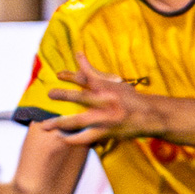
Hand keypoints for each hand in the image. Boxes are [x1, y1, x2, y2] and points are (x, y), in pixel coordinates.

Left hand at [43, 53, 163, 145]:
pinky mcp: (105, 132)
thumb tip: (78, 54)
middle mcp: (105, 101)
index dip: (71, 75)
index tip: (58, 74)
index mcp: (107, 87)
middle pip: (80, 97)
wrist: (150, 116)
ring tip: (45, 125)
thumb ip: (93, 72)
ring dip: (60, 123)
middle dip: (63, 95)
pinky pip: (85, 138)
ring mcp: (105, 118)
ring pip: (79, 121)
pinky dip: (73, 139)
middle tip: (49, 94)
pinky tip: (62, 139)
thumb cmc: (131, 99)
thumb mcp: (114, 83)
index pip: (87, 77)